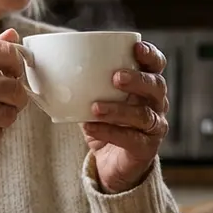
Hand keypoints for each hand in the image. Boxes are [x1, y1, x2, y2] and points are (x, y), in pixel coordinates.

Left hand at [81, 40, 168, 193]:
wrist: (111, 163)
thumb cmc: (105, 124)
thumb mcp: (95, 100)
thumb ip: (85, 84)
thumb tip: (56, 65)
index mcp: (146, 86)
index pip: (156, 66)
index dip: (150, 56)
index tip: (136, 48)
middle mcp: (156, 104)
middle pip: (156, 87)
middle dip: (137, 80)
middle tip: (116, 77)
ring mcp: (154, 127)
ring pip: (143, 114)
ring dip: (118, 109)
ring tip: (95, 107)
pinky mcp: (146, 148)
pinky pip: (131, 138)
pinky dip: (109, 131)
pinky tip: (91, 127)